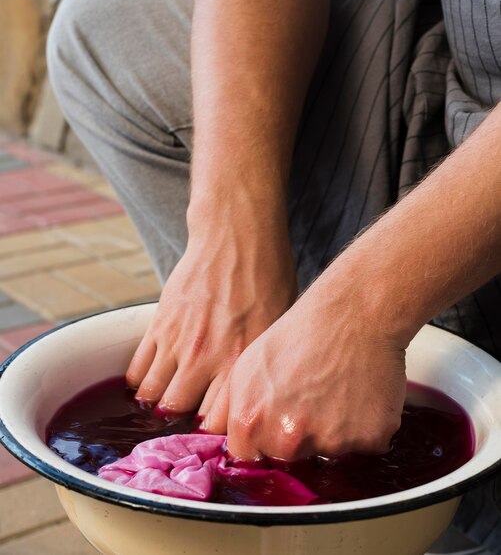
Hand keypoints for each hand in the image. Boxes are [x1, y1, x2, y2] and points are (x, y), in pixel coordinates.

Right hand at [126, 205, 296, 415]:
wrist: (236, 237)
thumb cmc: (267, 277)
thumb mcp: (280, 324)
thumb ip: (263, 363)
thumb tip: (259, 393)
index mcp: (242, 360)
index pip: (218, 422)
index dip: (216, 431)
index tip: (217, 427)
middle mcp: (207, 356)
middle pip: (180, 412)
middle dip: (184, 419)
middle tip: (191, 411)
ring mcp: (179, 341)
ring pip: (154, 396)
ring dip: (159, 402)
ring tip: (169, 397)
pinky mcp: (159, 323)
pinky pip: (137, 369)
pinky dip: (141, 381)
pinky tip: (154, 376)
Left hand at [204, 259, 407, 459]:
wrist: (353, 312)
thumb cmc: (301, 333)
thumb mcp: (246, 365)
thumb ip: (228, 408)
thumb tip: (219, 436)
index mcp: (252, 422)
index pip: (250, 457)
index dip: (262, 437)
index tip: (274, 416)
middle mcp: (289, 439)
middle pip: (289, 459)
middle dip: (296, 436)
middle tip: (309, 395)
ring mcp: (331, 442)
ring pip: (328, 453)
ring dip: (332, 431)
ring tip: (334, 388)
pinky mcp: (370, 439)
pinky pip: (364, 445)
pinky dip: (364, 425)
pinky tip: (357, 392)